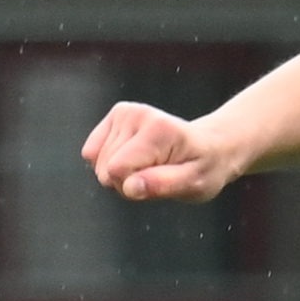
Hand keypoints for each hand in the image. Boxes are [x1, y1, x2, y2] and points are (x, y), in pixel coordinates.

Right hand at [83, 100, 236, 203]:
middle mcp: (137, 115)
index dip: (132, 188)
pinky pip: (91, 152)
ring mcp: (124, 112)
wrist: (208, 148)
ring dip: (121, 175)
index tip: (158, 182)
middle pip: (106, 170)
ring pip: (97, 164)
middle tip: (156, 176)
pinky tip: (134, 159)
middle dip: (126, 183)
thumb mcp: (194, 185)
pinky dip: (108, 162)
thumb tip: (131, 187)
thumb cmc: (202, 169)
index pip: (118, 170)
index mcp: (158, 131)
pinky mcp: (115, 115)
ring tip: (150, 168)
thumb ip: (162, 185)